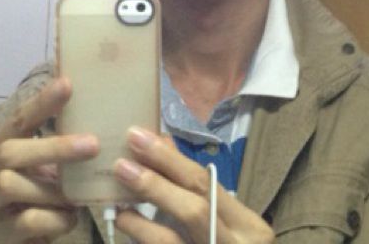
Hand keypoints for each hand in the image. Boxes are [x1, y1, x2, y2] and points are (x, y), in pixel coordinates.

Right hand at [0, 77, 98, 242]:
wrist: (11, 242)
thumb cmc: (32, 194)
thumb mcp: (40, 164)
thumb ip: (56, 142)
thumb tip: (98, 112)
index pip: (17, 119)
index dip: (41, 103)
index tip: (68, 84)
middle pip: (9, 152)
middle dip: (53, 147)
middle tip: (92, 145)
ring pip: (11, 185)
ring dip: (53, 189)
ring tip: (78, 194)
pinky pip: (28, 221)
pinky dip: (56, 218)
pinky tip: (71, 217)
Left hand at [112, 127, 273, 243]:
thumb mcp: (227, 222)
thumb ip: (199, 189)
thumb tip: (161, 142)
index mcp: (250, 228)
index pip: (205, 183)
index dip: (169, 160)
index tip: (137, 136)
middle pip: (192, 211)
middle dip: (154, 184)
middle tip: (120, 164)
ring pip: (171, 243)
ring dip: (140, 223)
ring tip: (118, 208)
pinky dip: (144, 243)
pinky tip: (128, 231)